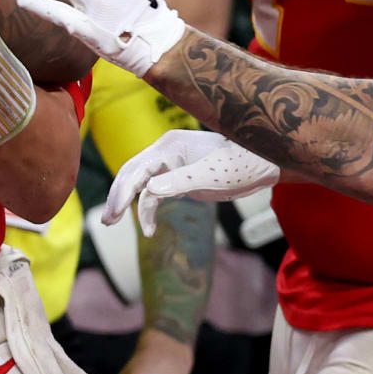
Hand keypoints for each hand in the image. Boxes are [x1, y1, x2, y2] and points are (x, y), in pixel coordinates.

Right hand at [105, 130, 278, 236]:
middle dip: (118, 196)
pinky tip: (149, 227)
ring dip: (129, 203)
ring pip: (140, 182)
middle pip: (132, 173)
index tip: (114, 214)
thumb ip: (181, 181)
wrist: (264, 163)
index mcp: (170, 146)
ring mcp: (172, 163)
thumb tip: (149, 190)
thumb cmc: (240, 166)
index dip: (123, 192)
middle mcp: (166, 151)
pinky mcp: (179, 175)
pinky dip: (148, 206)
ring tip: (115, 223)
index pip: (137, 169)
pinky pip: (154, 189)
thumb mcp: (211, 176)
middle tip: (108, 221)